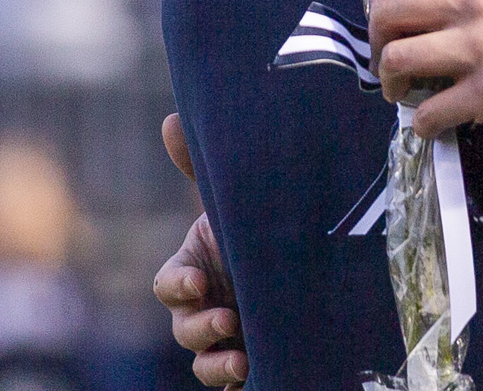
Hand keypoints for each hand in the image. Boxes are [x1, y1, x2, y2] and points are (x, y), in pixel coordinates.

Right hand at [154, 115, 247, 386]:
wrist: (312, 264)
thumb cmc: (265, 228)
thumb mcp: (240, 200)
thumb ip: (203, 166)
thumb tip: (170, 118)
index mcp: (197, 269)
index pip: (170, 285)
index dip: (179, 287)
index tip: (199, 282)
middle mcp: (207, 307)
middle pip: (184, 328)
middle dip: (199, 328)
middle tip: (227, 319)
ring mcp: (228, 337)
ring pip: (205, 361)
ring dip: (216, 363)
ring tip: (241, 359)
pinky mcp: (256, 358)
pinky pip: (236, 381)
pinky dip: (239, 381)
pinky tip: (257, 374)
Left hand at [369, 0, 482, 144]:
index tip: (383, 12)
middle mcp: (478, 0)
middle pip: (389, 10)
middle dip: (376, 39)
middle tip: (387, 58)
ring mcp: (482, 47)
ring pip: (397, 58)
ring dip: (390, 81)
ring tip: (402, 91)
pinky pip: (427, 111)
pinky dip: (421, 122)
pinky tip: (433, 121)